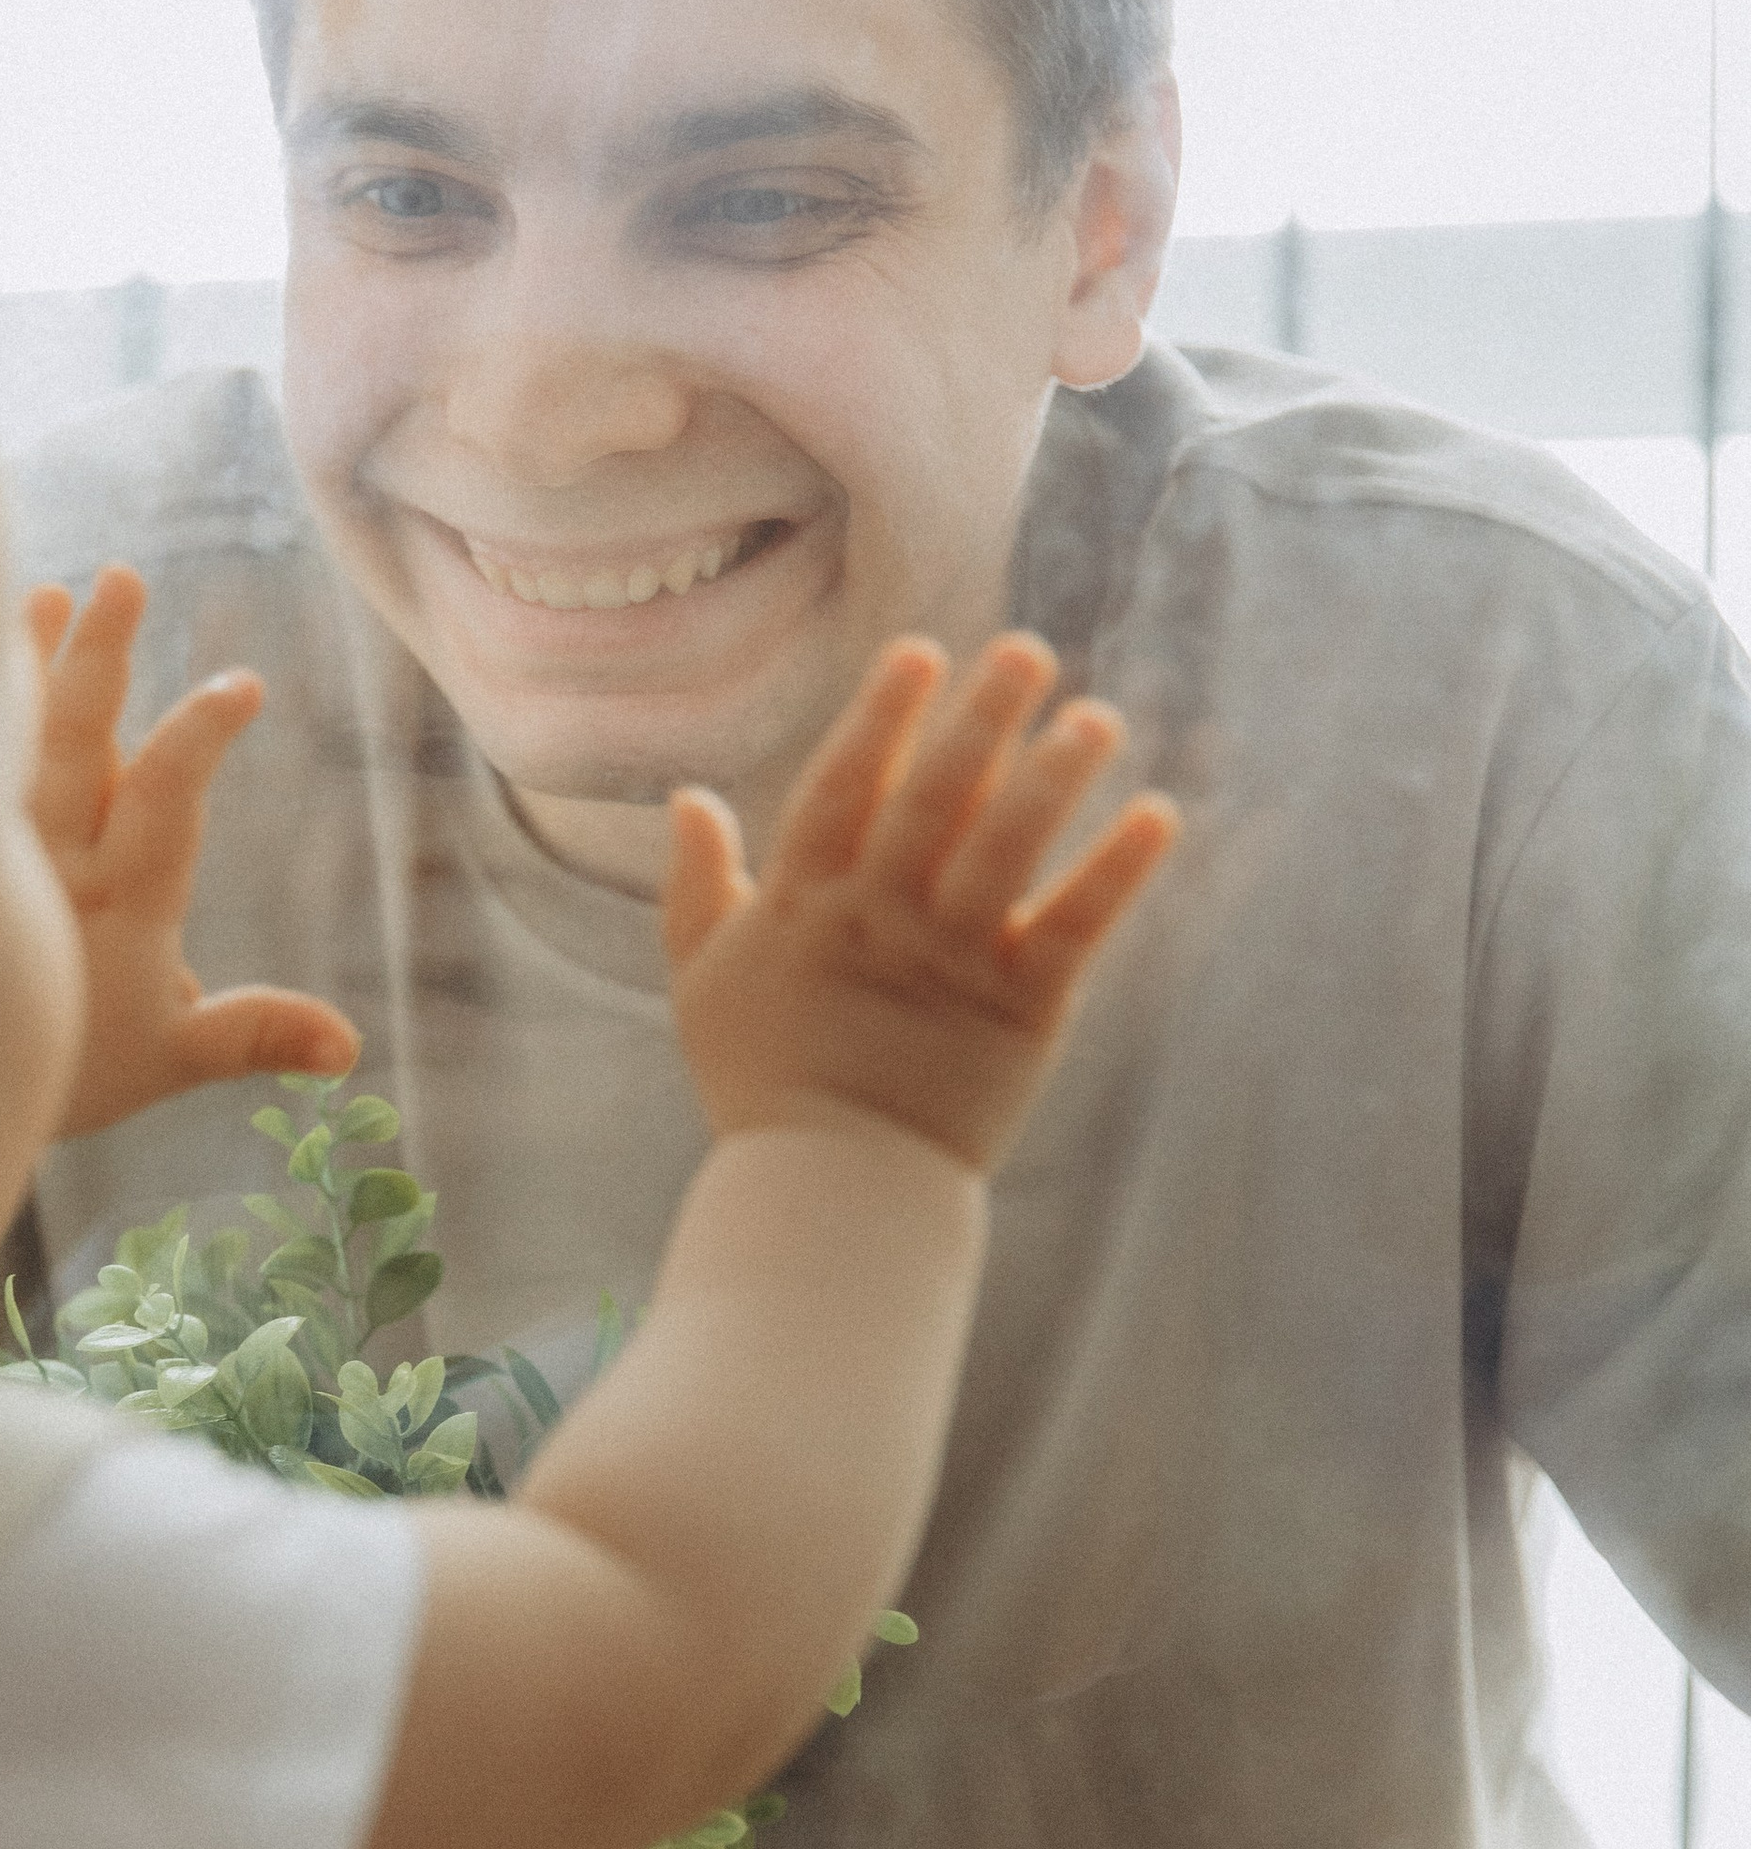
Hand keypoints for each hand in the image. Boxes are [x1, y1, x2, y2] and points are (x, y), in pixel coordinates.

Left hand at [29, 566, 359, 1137]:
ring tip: (51, 593)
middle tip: (122, 578)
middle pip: (79, 744)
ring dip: (34, 662)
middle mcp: (57, 863)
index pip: (166, 800)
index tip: (240, 685)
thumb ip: (256, 1033)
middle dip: (102, 659)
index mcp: (124, 903)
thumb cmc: (79, 1071)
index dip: (200, 738)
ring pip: (16, 742)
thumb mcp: (172, 1059)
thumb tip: (350, 1046)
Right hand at [664, 631, 1177, 1172]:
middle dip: (981, 719)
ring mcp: (951, 963)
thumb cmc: (763, 1088)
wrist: (832, 1197)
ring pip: (1006, 850)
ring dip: (1055, 777)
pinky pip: (1074, 928)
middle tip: (1028, 651)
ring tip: (1099, 718)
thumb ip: (697, 889)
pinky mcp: (1020, 1013)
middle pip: (934, 800)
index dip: (883, 715)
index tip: (922, 652)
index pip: (845, 788)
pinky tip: (1158, 814)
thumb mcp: (704, 983)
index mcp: (804, 905)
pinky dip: (1118, 872)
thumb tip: (689, 798)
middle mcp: (880, 920)